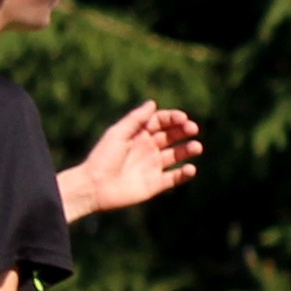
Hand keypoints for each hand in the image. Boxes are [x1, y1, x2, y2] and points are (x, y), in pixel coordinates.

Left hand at [62, 102, 201, 221]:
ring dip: (188, 150)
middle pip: (171, 136)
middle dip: (184, 130)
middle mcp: (148, 148)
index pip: (160, 122)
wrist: (94, 187)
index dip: (172, 118)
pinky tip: (190, 169)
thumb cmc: (103, 158)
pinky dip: (184, 174)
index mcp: (138, 134)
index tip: (182, 118)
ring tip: (196, 147)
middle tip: (193, 129)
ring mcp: (153, 166)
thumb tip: (153, 103)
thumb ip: (136, 119)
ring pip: (176, 155)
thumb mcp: (118, 134)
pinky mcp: (156, 184)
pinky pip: (175, 178)